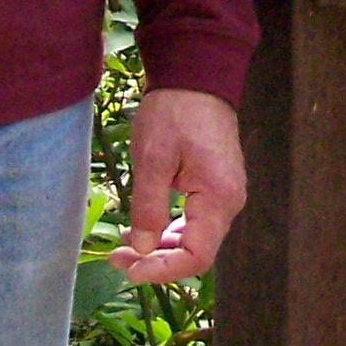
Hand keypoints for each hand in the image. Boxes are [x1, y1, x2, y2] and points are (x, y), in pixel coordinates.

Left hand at [111, 89, 245, 284]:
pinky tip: (141, 228)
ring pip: (194, 239)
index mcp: (219, 197)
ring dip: (159, 248)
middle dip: (156, 261)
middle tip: (116, 257)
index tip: (128, 268)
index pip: (197, 256)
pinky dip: (168, 230)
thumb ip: (148, 207)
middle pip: (197, 251)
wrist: (196, 75)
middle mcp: (229, 202)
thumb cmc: (174, 112)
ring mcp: (224, 194)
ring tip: (122, 245)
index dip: (162, 270)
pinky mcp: (214, 186)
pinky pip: (194, 221)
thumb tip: (141, 249)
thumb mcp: (153, 158)